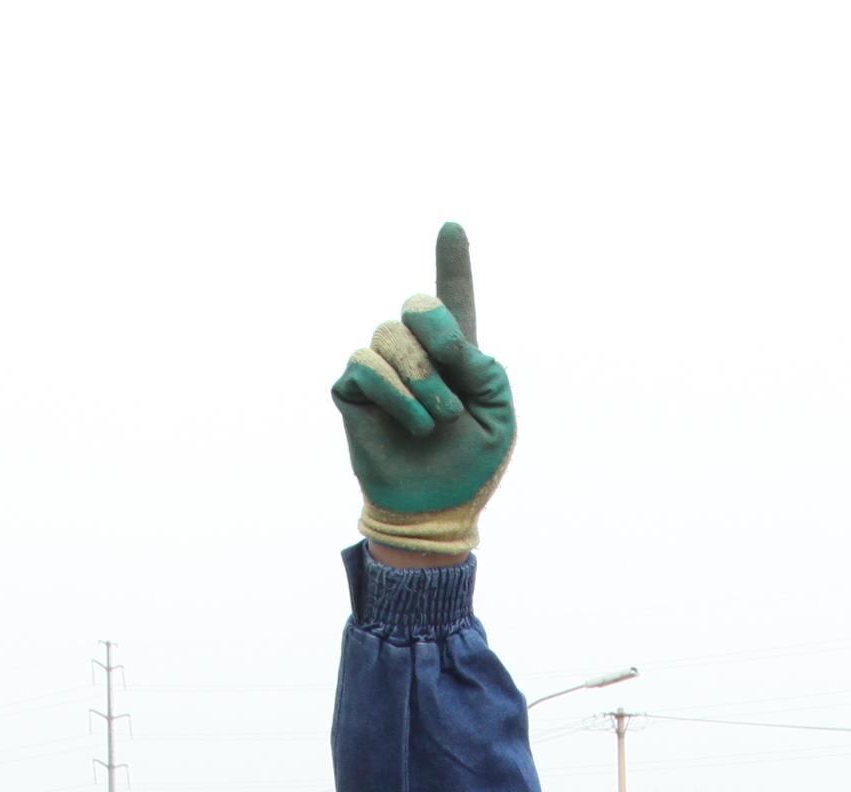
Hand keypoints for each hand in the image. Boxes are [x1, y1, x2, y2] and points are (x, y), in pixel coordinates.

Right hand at [330, 222, 512, 562]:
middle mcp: (414, 352)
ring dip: (420, 381)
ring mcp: (380, 368)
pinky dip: (395, 394)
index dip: (452, 260)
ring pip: (388, 336)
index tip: (452, 226)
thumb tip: (442, 341)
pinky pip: (365, 366)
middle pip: (416, 306)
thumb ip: (483, 366)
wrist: (435, 508)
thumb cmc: (471, 464)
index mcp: (455, 354)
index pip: (452, 298)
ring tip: (434, 421)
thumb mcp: (498, 413)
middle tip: (453, 399)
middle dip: (438, 341)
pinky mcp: (352, 389)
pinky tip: (412, 425)